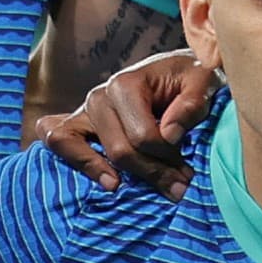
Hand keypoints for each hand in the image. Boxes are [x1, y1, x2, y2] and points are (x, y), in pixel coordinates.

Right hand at [34, 49, 217, 200]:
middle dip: (151, 173)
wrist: (176, 73)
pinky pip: (58, 140)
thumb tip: (170, 134)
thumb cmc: (189, 79)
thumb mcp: (203, 80)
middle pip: (118, 150)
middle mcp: (99, 96)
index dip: (167, 158)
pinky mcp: (77, 125)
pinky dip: (70, 158)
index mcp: (125, 83)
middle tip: (178, 188)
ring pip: (79, 149)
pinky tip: (95, 177)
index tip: (187, 170)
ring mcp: (83, 111)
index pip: (142, 136)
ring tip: (121, 189)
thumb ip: (192, 103)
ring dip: (103, 172)